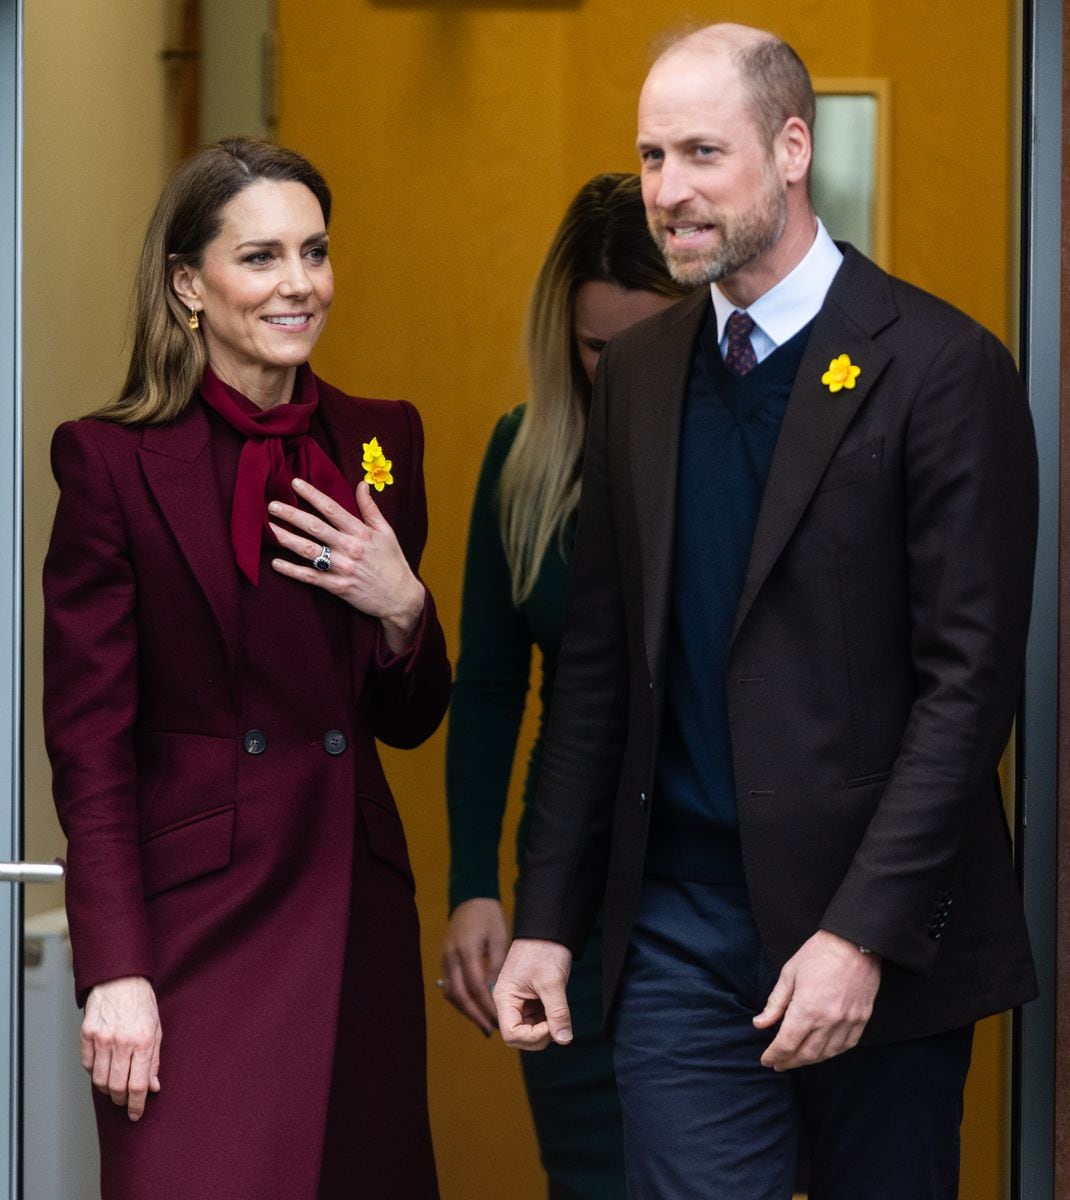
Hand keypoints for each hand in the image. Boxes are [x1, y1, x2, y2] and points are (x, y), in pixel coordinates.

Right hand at [81, 976, 161, 1120]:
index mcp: (142, 1041)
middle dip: (121, 1100)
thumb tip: (153, 1087)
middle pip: (117, 1087)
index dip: (137, 1104)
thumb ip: (154, 1060)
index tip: (136, 1114)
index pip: (139, 1084)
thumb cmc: (142, 1003)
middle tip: (125, 1102)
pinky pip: (87, 1065)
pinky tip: (103, 1069)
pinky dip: (95, 1073)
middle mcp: (121, 1042)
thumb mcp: (156, 1029)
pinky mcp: (86, 1035)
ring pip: (100, 1080)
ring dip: (107, 1090)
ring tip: (114, 1087)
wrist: (121, 979)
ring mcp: (101, 1039)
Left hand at [268, 478, 424, 652]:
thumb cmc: (393, 562)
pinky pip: (310, 577)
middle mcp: (350, 548)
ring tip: (269, 529)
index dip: (312, 495)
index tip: (295, 483)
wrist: (401, 598)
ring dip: (287, 539)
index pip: (332, 509)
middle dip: (292, 514)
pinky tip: (276, 563)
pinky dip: (292, 571)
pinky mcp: (338, 587)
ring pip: (309, 551)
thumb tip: (362, 484)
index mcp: (361, 532)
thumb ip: (370, 508)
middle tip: (272, 505)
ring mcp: (343, 568)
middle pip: (315, 527)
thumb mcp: (386, 532)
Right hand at [439, 898, 508, 1035]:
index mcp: (466, 950)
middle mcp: (451, 956)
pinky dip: (460, 1000)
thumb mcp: (500, 938)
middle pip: (458, 994)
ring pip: (450, 993)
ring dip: (465, 1010)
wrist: (471, 897)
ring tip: (482, 1023)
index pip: (475, 986)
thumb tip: (495, 993)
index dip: (486, 1006)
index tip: (499, 1020)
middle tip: (489, 1029)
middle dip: (474, 1015)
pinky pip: (449, 985)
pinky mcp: (444, 959)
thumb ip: (496, 965)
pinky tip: (473, 1008)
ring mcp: (444, 958)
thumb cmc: (489, 916)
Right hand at [494, 938, 572, 1050]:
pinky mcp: (530, 1000)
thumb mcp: (552, 982)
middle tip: (557, 1021)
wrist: (548, 929)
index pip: (511, 1034)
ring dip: (546, 1029)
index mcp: (505, 997)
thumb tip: (564, 1039)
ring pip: (530, 1031)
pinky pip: (537, 1021)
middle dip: (540, 1036)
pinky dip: (549, 1020)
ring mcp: (519, 1003)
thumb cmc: (544, 950)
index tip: (551, 1025)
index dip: (532, 1037)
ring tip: (557, 1009)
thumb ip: (558, 1013)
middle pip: (519, 1037)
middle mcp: (508, 1003)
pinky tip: (556, 1007)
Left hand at [753, 930, 880, 1070]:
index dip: (775, 1055)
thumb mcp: (789, 974)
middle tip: (778, 1064)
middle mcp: (828, 1021)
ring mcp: (848, 1022)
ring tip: (796, 1060)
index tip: (766, 1060)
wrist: (854, 943)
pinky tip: (822, 1052)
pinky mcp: (862, 1020)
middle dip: (789, 1061)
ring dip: (809, 1060)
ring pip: (826, 1054)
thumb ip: (775, 1003)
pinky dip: (832, 1053)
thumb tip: (760, 1024)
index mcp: (807, 1009)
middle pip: (806, 1054)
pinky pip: (846, 1046)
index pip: (787, 1043)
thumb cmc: (818, 954)